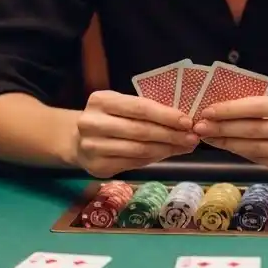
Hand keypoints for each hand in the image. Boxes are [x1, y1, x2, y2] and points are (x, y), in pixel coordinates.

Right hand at [73, 91, 198, 177]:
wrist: (75, 139)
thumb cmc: (108, 118)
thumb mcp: (121, 106)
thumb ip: (147, 112)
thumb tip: (184, 122)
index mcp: (101, 101)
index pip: (140, 108)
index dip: (166, 115)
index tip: (187, 121)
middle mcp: (93, 123)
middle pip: (141, 131)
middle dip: (171, 135)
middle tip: (193, 138)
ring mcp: (93, 147)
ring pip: (139, 150)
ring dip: (167, 149)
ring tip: (185, 147)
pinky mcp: (98, 167)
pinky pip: (134, 163)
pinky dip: (154, 158)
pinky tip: (167, 154)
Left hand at [193, 95, 267, 176]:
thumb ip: (263, 108)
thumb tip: (222, 112)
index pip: (258, 107)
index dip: (231, 110)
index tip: (208, 111)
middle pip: (254, 130)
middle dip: (223, 129)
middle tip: (199, 127)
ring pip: (255, 149)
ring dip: (228, 144)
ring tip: (208, 138)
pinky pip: (261, 160)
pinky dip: (242, 153)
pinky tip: (228, 147)